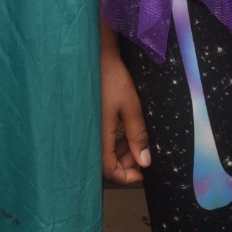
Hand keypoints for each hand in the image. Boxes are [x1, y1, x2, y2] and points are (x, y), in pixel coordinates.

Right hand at [100, 21, 151, 184]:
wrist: (92, 54)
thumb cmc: (111, 77)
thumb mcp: (130, 106)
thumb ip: (137, 135)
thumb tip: (145, 161)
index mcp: (98, 136)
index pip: (109, 170)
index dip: (126, 177)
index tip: (143, 174)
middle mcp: (88, 135)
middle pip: (105, 163)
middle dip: (126, 163)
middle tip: (143, 156)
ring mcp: (86, 127)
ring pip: (102, 151)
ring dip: (120, 151)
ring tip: (136, 142)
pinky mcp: (87, 119)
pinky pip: (99, 138)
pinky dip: (113, 140)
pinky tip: (124, 132)